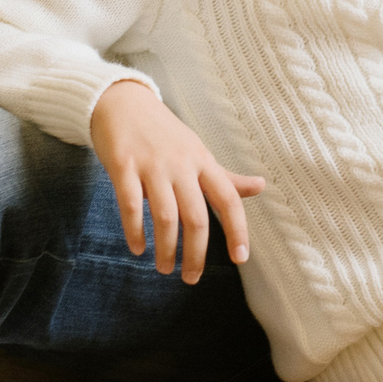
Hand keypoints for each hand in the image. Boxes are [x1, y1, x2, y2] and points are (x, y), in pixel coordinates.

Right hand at [88, 81, 261, 283]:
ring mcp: (151, 165)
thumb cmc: (163, 133)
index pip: (228, 199)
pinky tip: (137, 248)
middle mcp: (181, 164)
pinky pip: (131, 206)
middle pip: (196, 217)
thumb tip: (261, 186)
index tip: (240, 258)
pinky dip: (135, 231)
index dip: (238, 230)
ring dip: (166, 249)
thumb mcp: (197, 151)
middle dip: (195, 254)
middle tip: (190, 278)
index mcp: (203, 162)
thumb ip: (225, 176)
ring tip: (164, 269)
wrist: (121, 102)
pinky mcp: (123, 165)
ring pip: (165, 217)